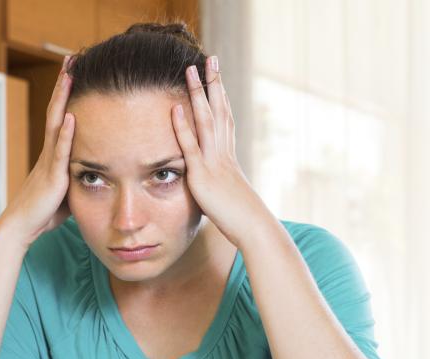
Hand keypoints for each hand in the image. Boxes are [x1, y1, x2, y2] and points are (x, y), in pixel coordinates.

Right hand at [0, 56, 74, 247]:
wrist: (23, 227)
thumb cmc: (45, 212)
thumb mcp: (69, 190)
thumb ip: (81, 178)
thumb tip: (100, 175)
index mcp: (55, 153)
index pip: (61, 115)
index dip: (67, 93)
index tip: (74, 70)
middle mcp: (50, 151)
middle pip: (57, 109)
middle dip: (64, 84)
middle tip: (71, 58)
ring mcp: (50, 161)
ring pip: (56, 122)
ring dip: (63, 97)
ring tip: (69, 74)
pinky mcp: (52, 176)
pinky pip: (60, 150)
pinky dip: (65, 133)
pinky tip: (71, 115)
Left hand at [170, 56, 269, 248]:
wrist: (254, 229)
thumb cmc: (242, 219)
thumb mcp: (229, 197)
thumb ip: (219, 186)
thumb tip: (217, 187)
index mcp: (229, 157)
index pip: (225, 119)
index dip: (221, 96)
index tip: (217, 76)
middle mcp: (223, 154)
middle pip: (220, 110)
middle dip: (214, 83)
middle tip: (210, 58)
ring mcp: (214, 162)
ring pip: (206, 120)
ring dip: (198, 94)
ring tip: (190, 70)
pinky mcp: (203, 176)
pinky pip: (191, 147)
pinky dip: (183, 126)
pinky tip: (176, 108)